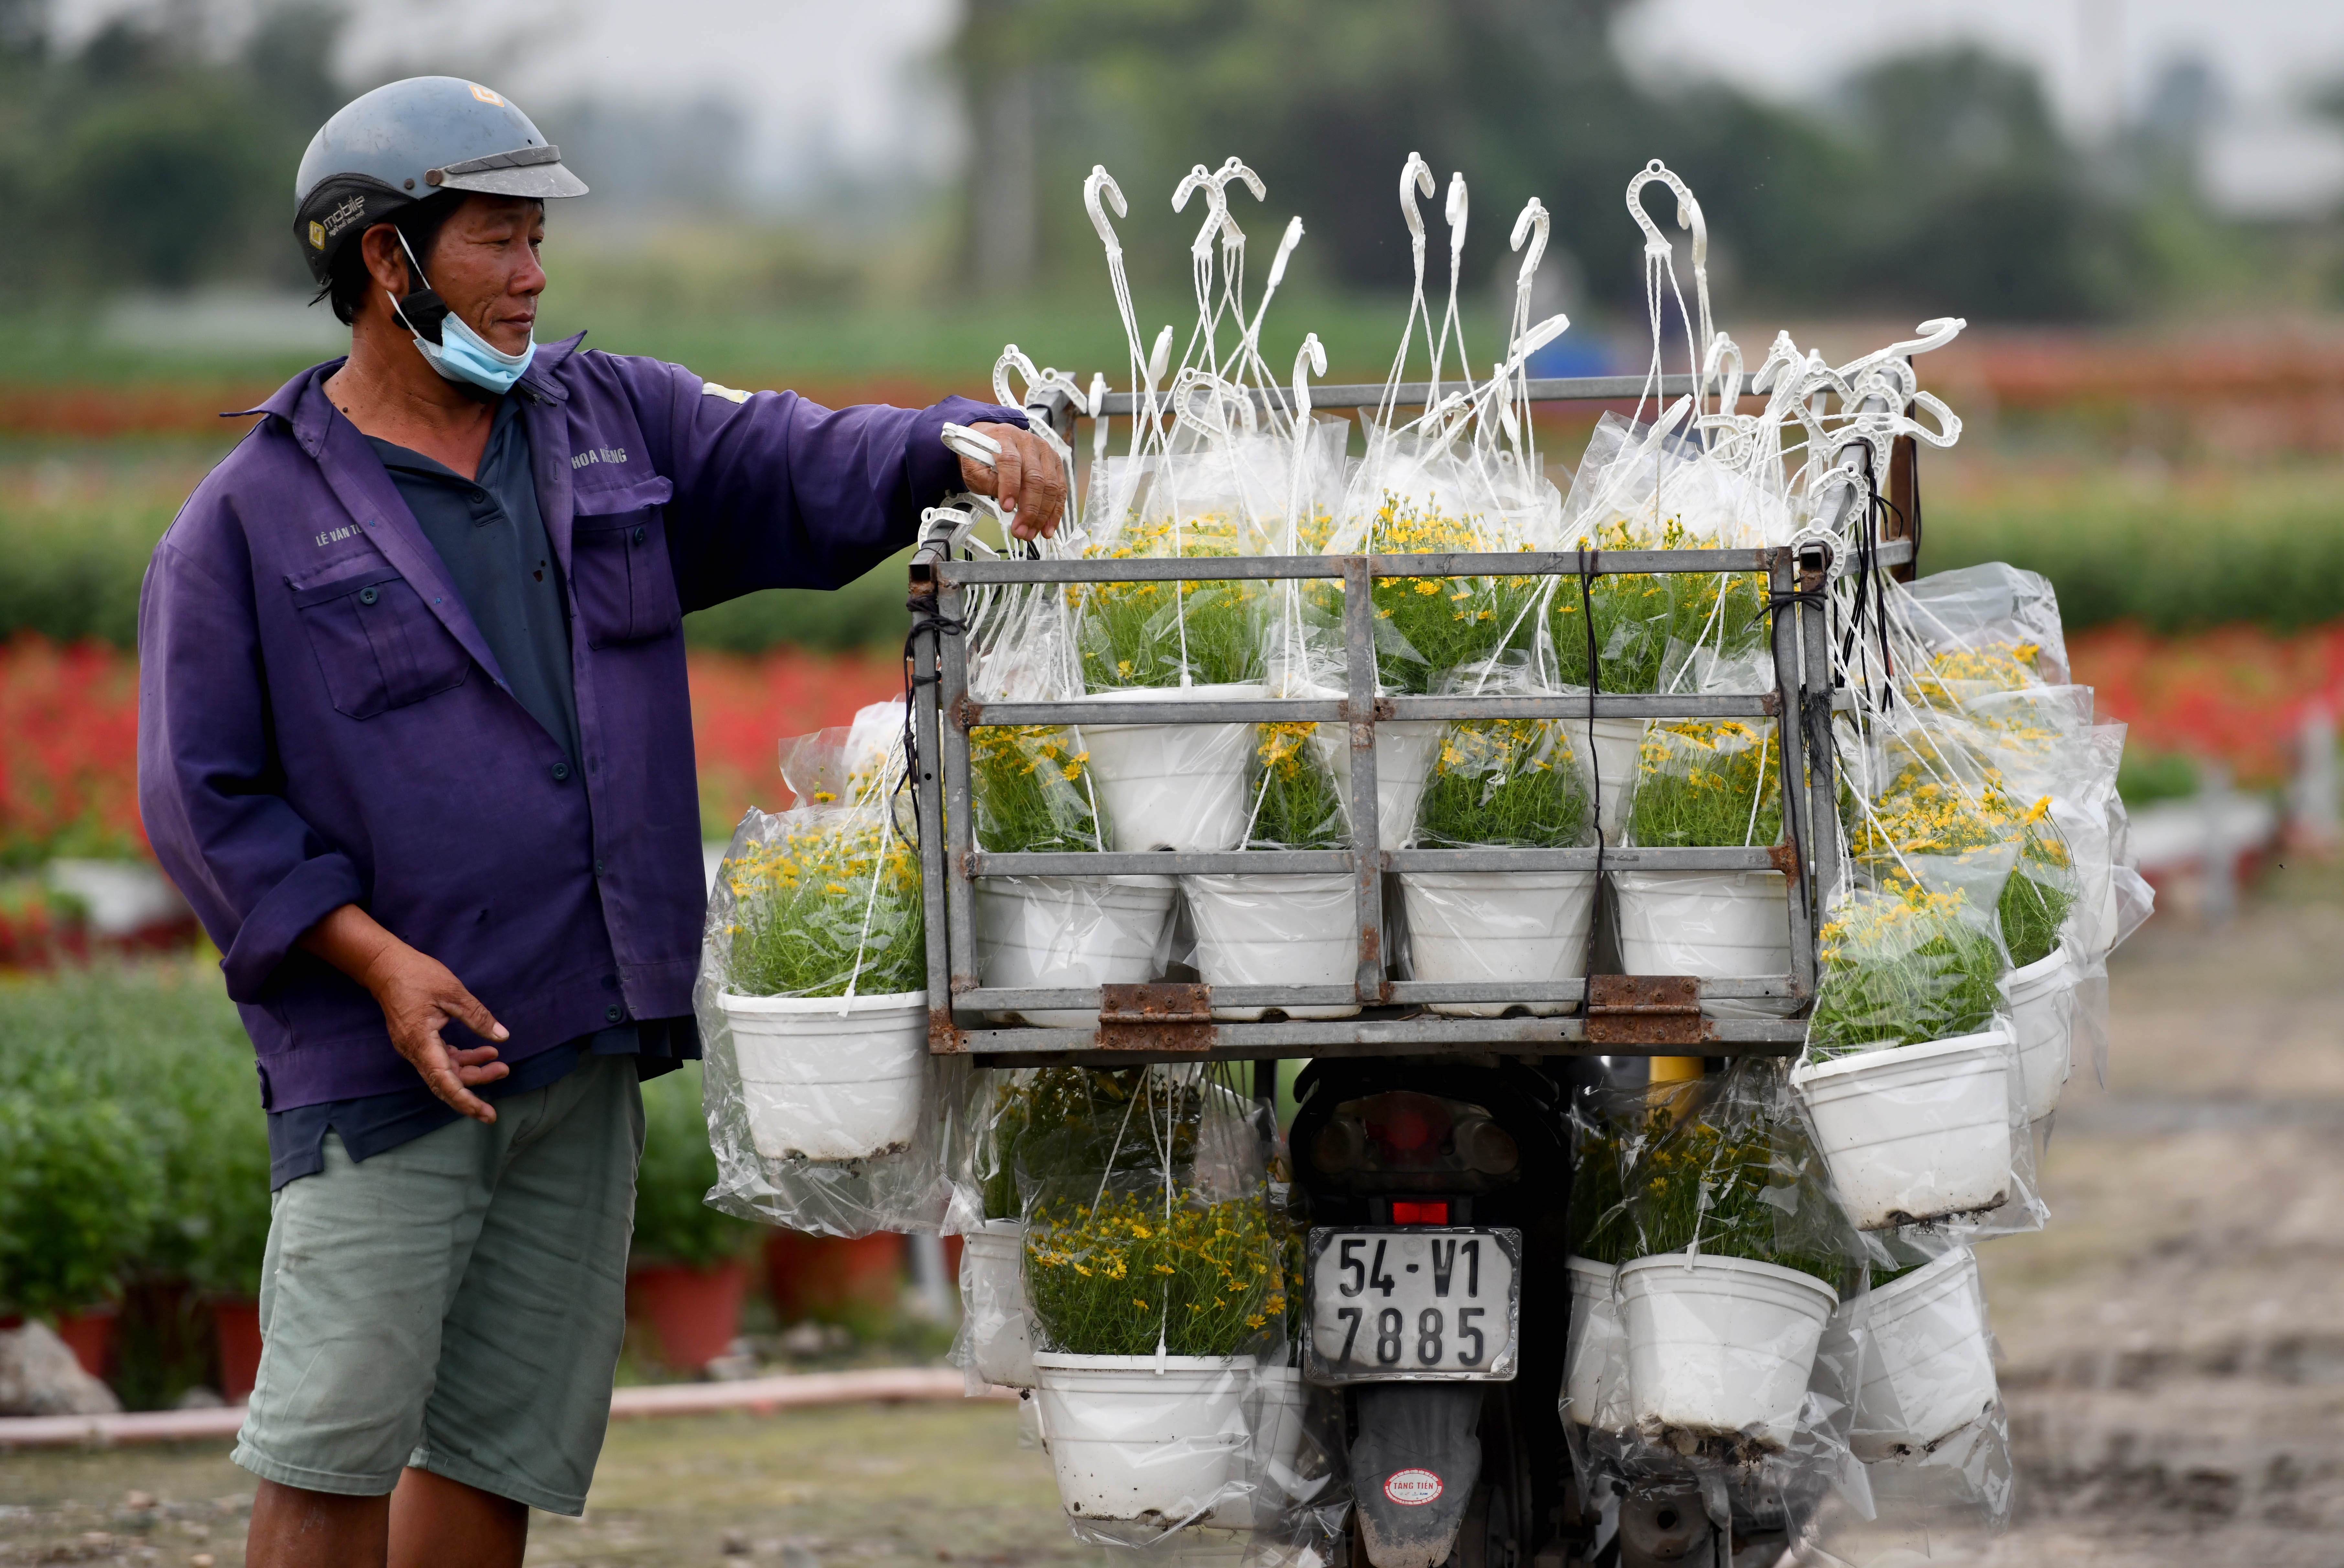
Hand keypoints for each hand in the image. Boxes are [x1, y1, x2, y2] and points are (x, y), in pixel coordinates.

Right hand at [298, 904, 510, 1122]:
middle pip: (446, 1081)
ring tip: (499, 1062)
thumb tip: (502, 1037)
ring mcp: (414, 1048)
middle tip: (504, 1072)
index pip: (445, 1081)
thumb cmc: (418, 975)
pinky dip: (461, 1059)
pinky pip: (440, 1059)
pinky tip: (481, 1052)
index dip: (466, 1100)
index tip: (485, 1113)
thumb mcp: (454, 992)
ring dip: (471, 1070)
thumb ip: (478, 1017)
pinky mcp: (417, 1041)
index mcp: (421, 1042)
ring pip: (445, 1071)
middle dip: (476, 1084)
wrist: (386, 967)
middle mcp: (414, 1051)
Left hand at [959, 420, 1067, 541]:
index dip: (1010, 486)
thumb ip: (986, 481)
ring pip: (1051, 486)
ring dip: (1043, 515)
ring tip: (1031, 533)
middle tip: (1020, 530)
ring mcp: (1045, 452)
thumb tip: (1007, 501)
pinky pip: (1060, 490)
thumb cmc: (983, 456)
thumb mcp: (974, 468)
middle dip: (1029, 509)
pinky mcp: (1055, 464)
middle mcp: (1028, 442)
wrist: (993, 441)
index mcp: (1004, 438)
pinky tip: (1047, 527)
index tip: (1006, 507)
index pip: (1010, 461)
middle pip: (1035, 478)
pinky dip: (1055, 512)